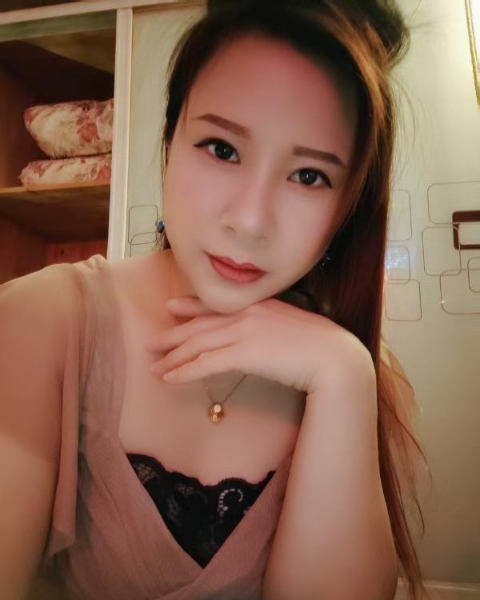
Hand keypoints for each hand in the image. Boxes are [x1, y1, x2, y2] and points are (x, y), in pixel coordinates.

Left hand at [146, 296, 370, 394]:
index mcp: (260, 306)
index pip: (217, 306)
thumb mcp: (294, 329)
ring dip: (173, 357)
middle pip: (200, 326)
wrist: (334, 357)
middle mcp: (247, 314)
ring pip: (198, 344)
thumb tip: (262, 341)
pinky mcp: (244, 353)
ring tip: (155, 367)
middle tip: (151, 343)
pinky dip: (184, 371)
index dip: (191, 307)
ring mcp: (244, 332)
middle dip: (173, 335)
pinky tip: (170, 378)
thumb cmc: (322, 347)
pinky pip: (205, 363)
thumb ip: (273, 328)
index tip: (172, 307)